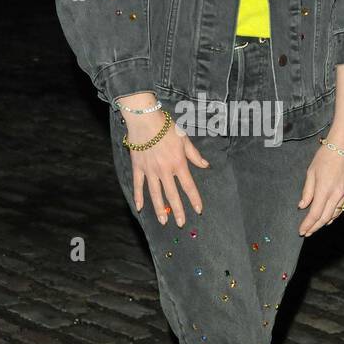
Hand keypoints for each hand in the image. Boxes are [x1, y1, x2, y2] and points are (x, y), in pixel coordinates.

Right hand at [124, 108, 209, 224]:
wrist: (145, 120)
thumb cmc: (166, 127)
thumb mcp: (184, 139)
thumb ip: (194, 155)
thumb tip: (205, 165)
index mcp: (178, 164)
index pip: (189, 186)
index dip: (194, 199)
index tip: (199, 210)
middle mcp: (165, 171)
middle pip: (172, 195)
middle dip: (178, 210)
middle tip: (180, 223)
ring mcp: (150, 171)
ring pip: (156, 194)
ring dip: (160, 209)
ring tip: (163, 221)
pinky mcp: (138, 167)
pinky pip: (138, 185)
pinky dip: (138, 196)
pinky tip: (140, 207)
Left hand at [297, 134, 343, 235]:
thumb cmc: (326, 155)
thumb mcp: (311, 172)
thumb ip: (307, 191)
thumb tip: (302, 206)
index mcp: (325, 190)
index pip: (315, 213)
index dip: (308, 224)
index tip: (301, 231)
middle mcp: (336, 194)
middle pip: (325, 218)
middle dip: (315, 227)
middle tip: (307, 232)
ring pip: (335, 215)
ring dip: (324, 223)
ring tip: (315, 227)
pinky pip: (342, 208)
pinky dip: (335, 215)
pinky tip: (329, 218)